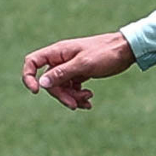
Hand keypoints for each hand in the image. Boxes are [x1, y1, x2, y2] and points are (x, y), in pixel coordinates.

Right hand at [21, 31, 135, 109]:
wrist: (126, 51)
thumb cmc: (106, 53)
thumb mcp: (84, 65)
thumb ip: (62, 73)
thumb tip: (42, 83)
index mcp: (58, 52)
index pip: (33, 62)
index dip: (29, 77)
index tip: (36, 91)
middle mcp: (61, 59)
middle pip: (49, 81)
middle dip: (61, 95)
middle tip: (75, 105)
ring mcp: (71, 67)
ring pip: (62, 87)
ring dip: (72, 97)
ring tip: (88, 100)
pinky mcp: (81, 73)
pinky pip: (73, 88)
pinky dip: (79, 96)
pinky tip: (89, 100)